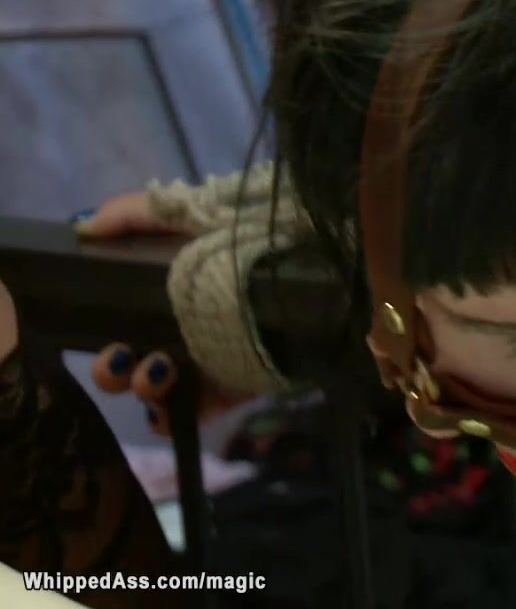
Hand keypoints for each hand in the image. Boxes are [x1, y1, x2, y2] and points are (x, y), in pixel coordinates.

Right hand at [72, 194, 251, 433]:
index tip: (101, 334)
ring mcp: (210, 361)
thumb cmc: (250, 237)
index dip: (101, 335)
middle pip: (129, 364)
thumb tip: (84, 227)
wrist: (317, 267)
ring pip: (157, 392)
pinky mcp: (238, 385)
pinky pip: (197, 412)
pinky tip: (170, 411)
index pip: (118, 323)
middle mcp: (183, 330)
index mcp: (168, 295)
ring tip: (159, 372)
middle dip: (112, 370)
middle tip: (123, 360)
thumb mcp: (196, 213)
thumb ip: (139, 214)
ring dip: (144, 388)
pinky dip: (175, 417)